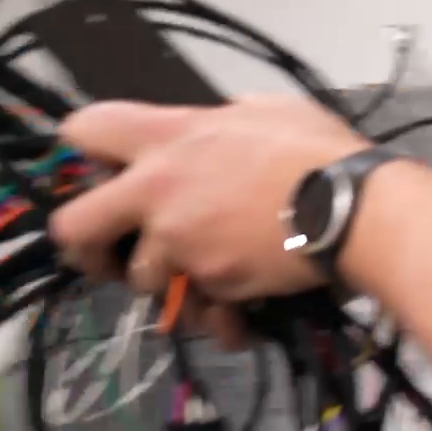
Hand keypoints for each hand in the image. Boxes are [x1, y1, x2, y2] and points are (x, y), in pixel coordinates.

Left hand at [51, 95, 370, 303]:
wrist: (357, 209)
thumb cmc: (321, 153)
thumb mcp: (272, 109)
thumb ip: (229, 117)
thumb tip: (225, 122)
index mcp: (168, 137)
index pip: (85, 130)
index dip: (88, 153)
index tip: (108, 174)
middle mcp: (158, 190)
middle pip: (74, 227)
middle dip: (89, 248)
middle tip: (115, 257)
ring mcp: (181, 242)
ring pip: (142, 281)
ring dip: (173, 285)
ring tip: (210, 283)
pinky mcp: (211, 282)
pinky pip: (202, 313)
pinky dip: (221, 321)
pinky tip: (243, 316)